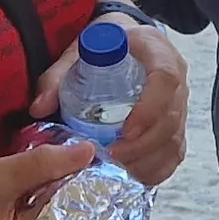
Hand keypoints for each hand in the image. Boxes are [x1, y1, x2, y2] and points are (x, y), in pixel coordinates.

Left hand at [25, 25, 190, 186]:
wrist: (123, 44)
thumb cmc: (103, 46)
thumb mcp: (77, 51)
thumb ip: (58, 75)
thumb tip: (39, 108)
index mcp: (156, 50)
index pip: (166, 78)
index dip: (150, 108)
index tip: (125, 130)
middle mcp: (176, 78)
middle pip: (171, 118)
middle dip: (141, 145)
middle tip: (109, 158)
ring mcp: (179, 104)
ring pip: (173, 140)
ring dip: (145, 161)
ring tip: (114, 170)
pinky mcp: (175, 126)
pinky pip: (173, 154)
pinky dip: (154, 170)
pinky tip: (130, 176)